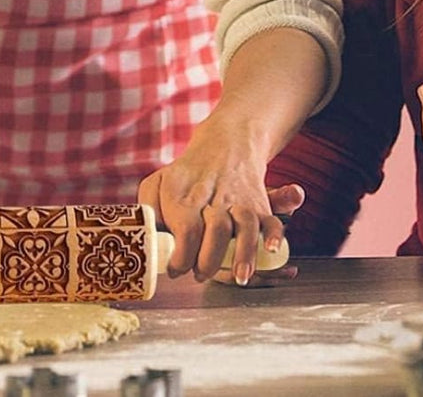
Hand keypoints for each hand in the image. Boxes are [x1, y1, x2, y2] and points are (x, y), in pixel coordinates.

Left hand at [138, 126, 287, 285]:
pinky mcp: (259, 205)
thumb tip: (148, 240)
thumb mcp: (158, 183)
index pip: (186, 230)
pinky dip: (274, 235)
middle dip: (209, 260)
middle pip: (216, 230)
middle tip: (200, 274)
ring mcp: (239, 202)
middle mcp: (215, 199)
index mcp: (187, 196)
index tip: (176, 269)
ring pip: (246, 226)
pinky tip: (271, 249)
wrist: (226, 144)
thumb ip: (147, 210)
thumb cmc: (186, 174)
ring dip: (244, 254)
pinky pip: (272, 220)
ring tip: (239, 277)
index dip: (181, 257)